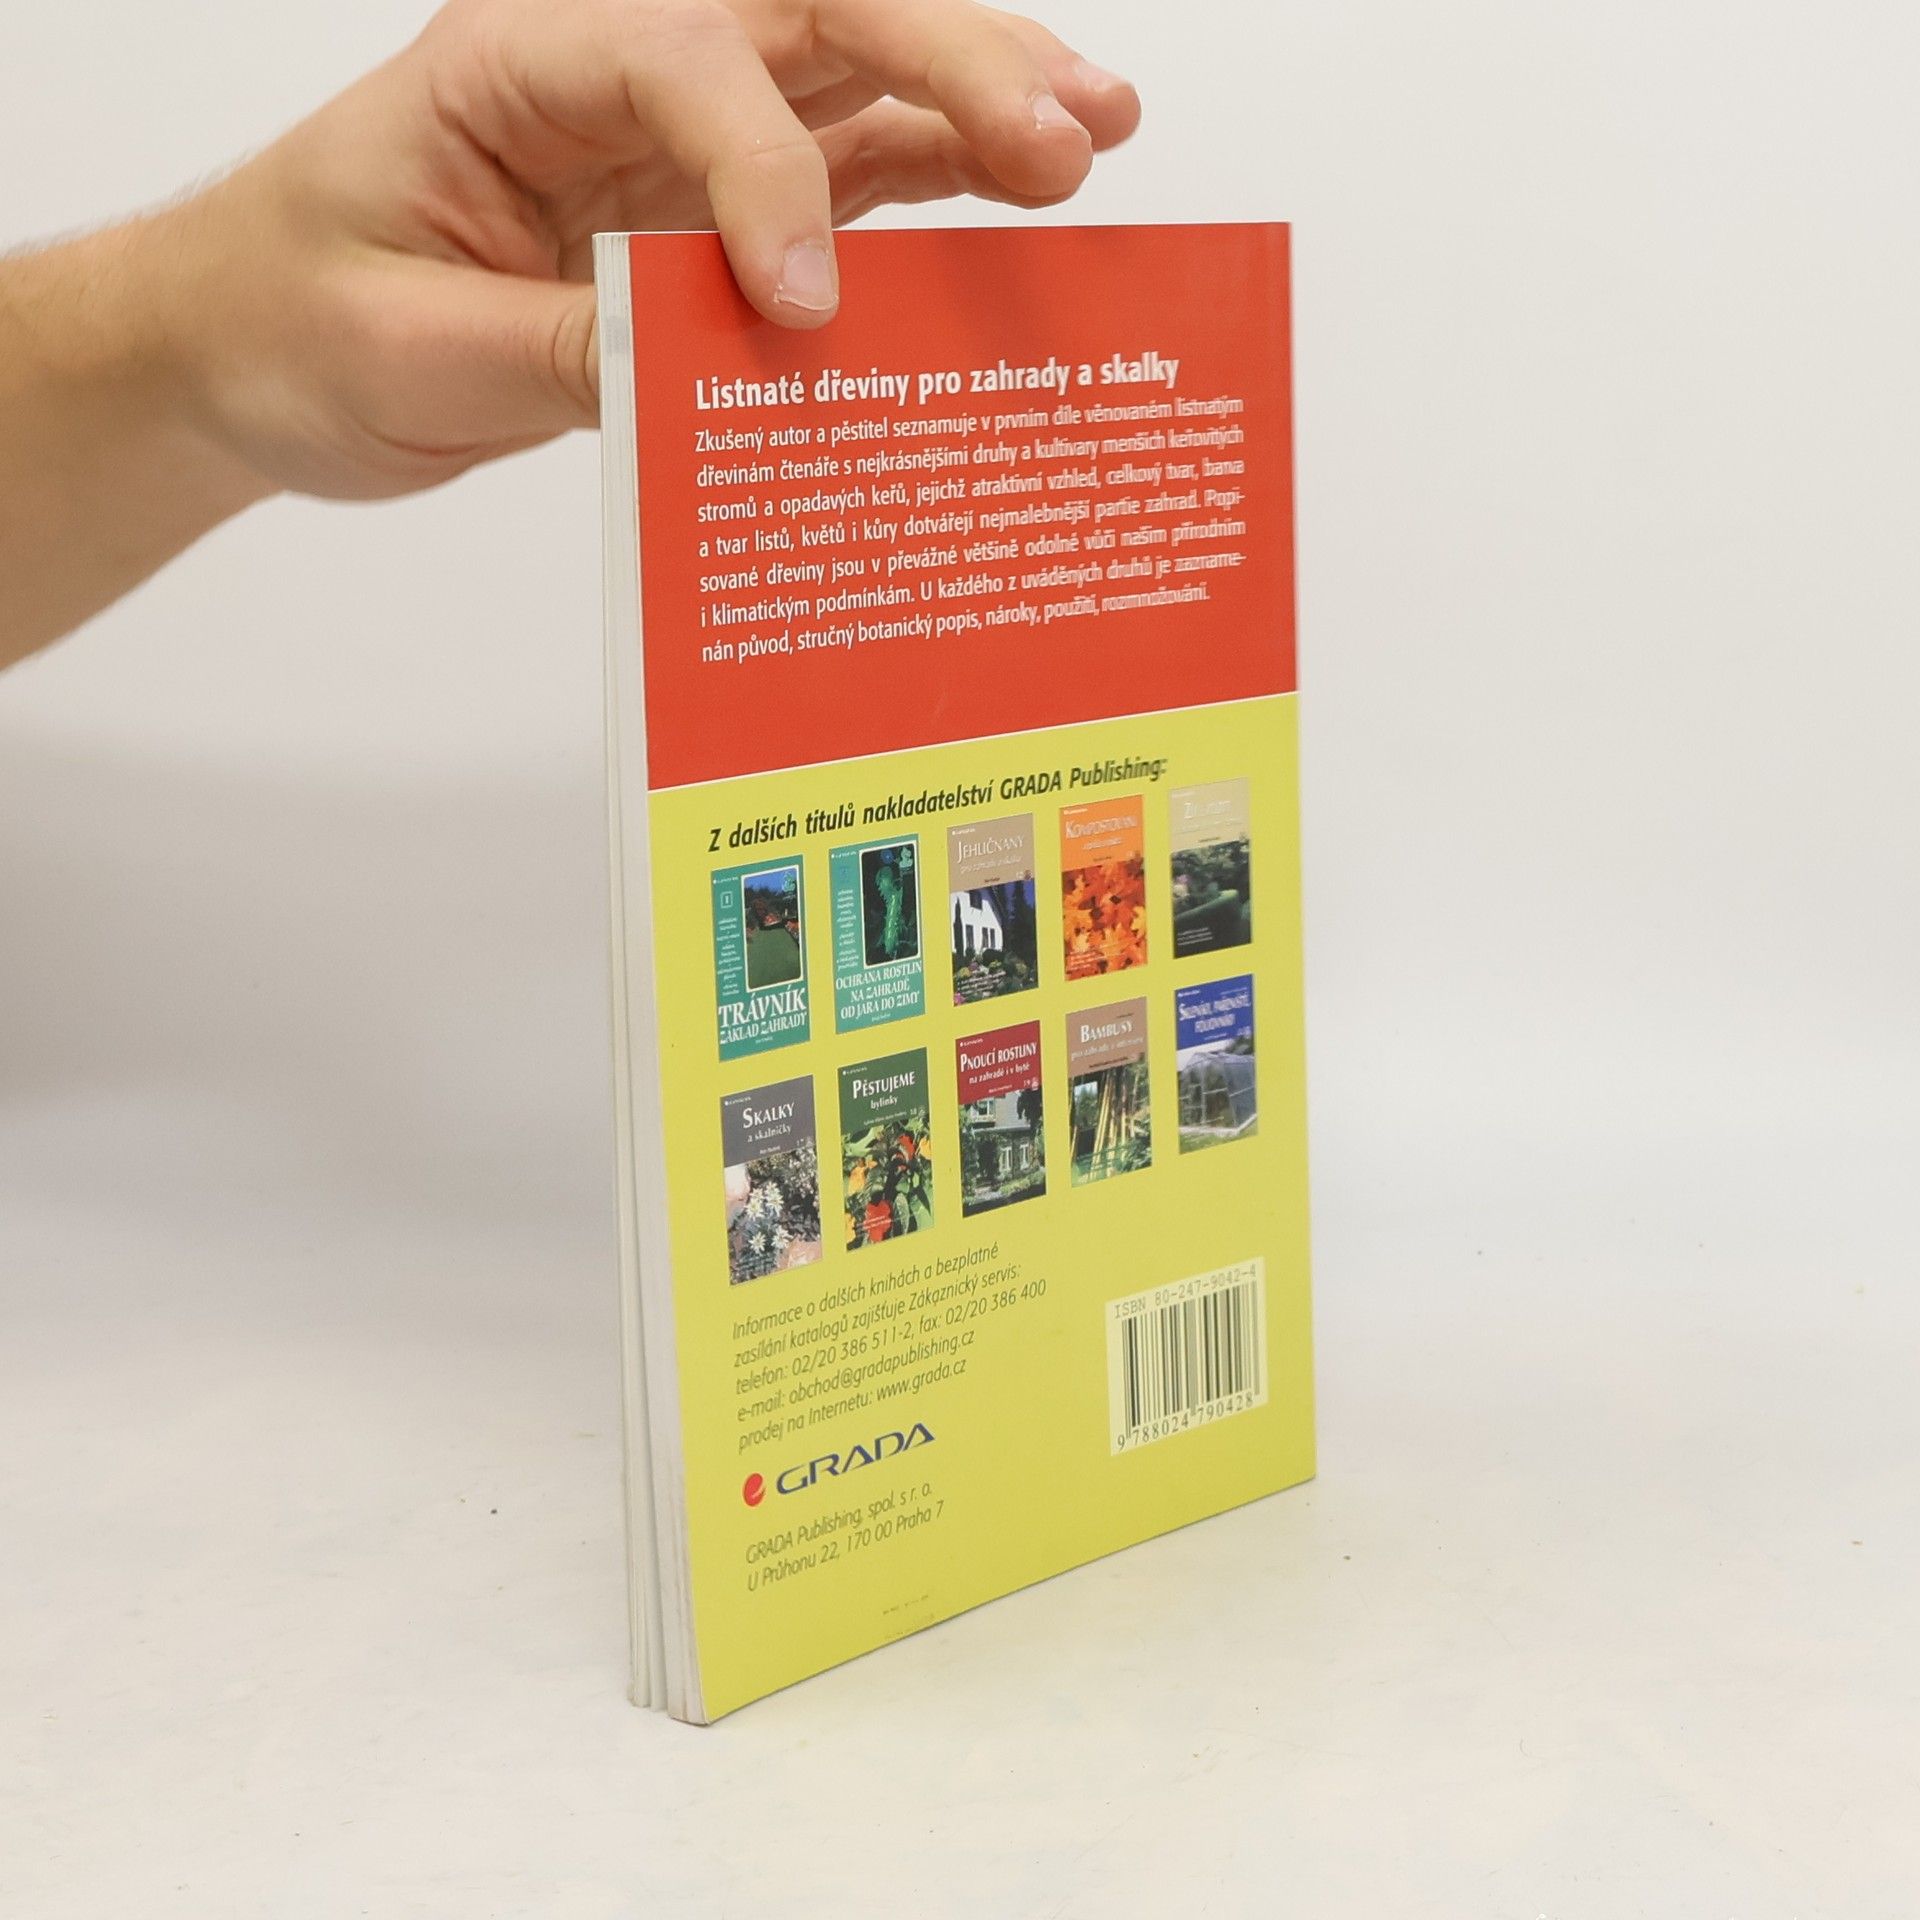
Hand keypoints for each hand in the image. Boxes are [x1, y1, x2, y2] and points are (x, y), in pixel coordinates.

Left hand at [158, 0, 1139, 499]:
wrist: (260, 343)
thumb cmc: (303, 318)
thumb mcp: (409, 350)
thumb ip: (564, 350)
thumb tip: (713, 371)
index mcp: (517, 62)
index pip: (678, 61)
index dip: (764, 169)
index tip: (799, 303)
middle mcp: (616, 69)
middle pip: (810, 17)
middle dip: (947, 63)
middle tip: (1063, 135)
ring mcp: (677, 135)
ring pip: (855, 77)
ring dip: (979, 100)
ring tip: (1095, 133)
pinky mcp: (711, 209)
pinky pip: (849, 177)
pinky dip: (941, 180)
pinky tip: (1030, 188)